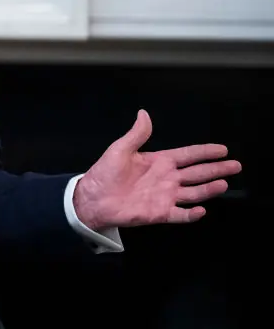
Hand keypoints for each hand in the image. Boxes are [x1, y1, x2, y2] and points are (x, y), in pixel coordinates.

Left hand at [73, 109, 241, 231]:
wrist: (93, 198)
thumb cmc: (104, 173)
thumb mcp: (119, 149)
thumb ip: (136, 134)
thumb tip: (143, 113)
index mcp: (158, 161)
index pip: (188, 155)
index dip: (205, 152)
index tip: (222, 149)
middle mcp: (166, 179)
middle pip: (197, 173)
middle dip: (216, 169)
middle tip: (235, 165)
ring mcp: (165, 196)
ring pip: (194, 192)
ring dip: (209, 189)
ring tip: (224, 183)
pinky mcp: (160, 213)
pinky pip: (180, 214)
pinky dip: (191, 214)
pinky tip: (202, 210)